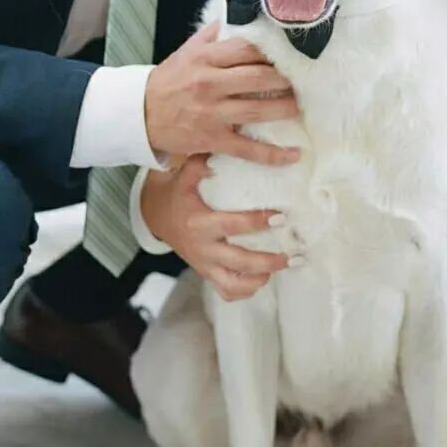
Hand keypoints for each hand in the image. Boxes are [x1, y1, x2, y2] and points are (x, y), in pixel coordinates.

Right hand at [139, 157, 291, 302]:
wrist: (158, 219)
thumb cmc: (178, 196)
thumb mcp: (184, 177)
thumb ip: (200, 164)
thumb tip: (219, 155)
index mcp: (200, 223)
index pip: (232, 225)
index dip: (258, 222)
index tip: (281, 217)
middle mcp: (203, 249)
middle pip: (239, 262)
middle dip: (266, 261)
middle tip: (289, 255)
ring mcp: (205, 265)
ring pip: (234, 283)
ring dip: (259, 279)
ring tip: (280, 267)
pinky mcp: (206, 274)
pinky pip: (226, 292)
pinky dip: (245, 291)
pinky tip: (262, 280)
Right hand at [144, 21, 300, 165]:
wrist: (140, 114)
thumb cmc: (169, 80)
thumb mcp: (187, 51)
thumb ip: (213, 34)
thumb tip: (238, 16)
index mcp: (206, 59)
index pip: (248, 49)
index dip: (272, 52)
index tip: (290, 54)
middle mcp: (211, 83)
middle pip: (259, 77)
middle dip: (286, 79)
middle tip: (303, 80)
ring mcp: (213, 113)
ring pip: (259, 109)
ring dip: (286, 108)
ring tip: (302, 106)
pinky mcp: (213, 139)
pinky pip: (248, 148)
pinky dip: (273, 154)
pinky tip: (294, 154)